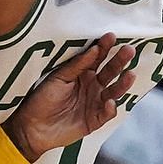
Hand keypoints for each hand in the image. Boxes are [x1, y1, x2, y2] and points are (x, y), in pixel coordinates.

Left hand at [4, 33, 135, 160]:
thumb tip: (94, 49)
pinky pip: (106, 113)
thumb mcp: (58, 78)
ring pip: (114, 92)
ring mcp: (95, 103)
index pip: (97, 57)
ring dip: (122, 84)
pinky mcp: (95, 120)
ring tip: (130, 75)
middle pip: (110, 72)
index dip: (105, 47)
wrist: (32, 127)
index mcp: (83, 73)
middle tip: (128, 50)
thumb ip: (77, 65)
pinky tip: (109, 102)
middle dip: (119, 61)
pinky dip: (110, 108)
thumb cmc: (42, 99)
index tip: (111, 36)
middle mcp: (93, 86)